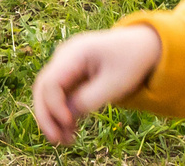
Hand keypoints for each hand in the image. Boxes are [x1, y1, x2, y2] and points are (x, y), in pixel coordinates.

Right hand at [31, 26, 163, 144]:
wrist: (142, 45)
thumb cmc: (131, 61)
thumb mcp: (115, 84)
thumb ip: (89, 100)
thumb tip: (66, 117)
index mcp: (75, 52)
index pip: (51, 81)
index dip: (54, 106)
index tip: (69, 123)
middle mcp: (64, 55)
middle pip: (42, 87)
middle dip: (46, 115)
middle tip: (57, 140)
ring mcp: (65, 64)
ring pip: (47, 93)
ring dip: (52, 117)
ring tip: (66, 140)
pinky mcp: (70, 74)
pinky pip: (59, 95)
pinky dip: (61, 113)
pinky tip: (70, 130)